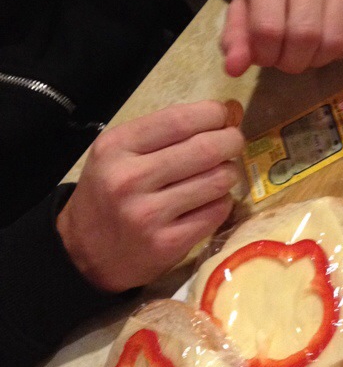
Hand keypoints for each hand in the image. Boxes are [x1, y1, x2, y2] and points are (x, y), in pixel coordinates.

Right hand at [56, 101, 244, 293]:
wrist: (85, 254)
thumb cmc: (109, 194)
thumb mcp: (119, 154)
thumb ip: (164, 132)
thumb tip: (224, 112)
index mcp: (117, 147)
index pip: (179, 120)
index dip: (213, 114)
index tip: (224, 115)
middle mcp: (130, 178)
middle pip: (206, 148)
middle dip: (231, 141)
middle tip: (233, 143)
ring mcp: (149, 214)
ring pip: (218, 180)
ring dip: (229, 173)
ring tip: (220, 174)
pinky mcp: (168, 243)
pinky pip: (217, 211)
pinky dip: (222, 202)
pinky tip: (210, 201)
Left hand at [220, 0, 342, 75]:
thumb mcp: (244, 8)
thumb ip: (236, 39)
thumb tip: (234, 69)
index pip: (268, 29)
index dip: (265, 56)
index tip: (265, 55)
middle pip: (305, 37)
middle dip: (292, 62)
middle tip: (286, 59)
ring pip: (334, 41)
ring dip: (317, 60)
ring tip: (306, 52)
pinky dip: (340, 53)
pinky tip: (327, 42)